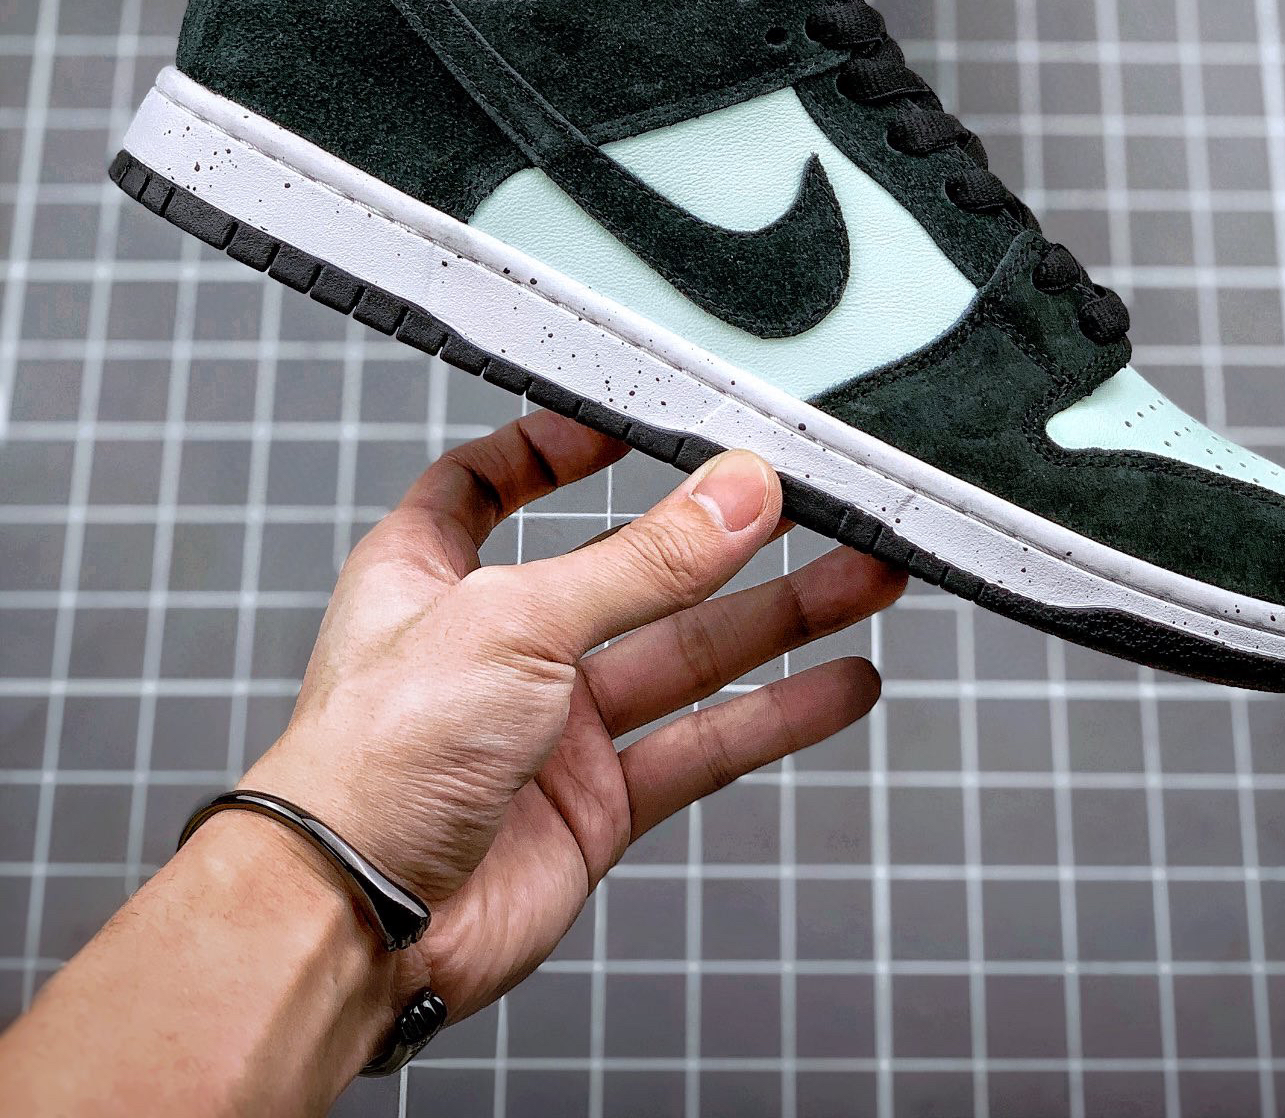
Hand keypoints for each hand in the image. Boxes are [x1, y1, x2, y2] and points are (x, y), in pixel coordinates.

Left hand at [240, 413, 904, 1024]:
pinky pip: (705, 744)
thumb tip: (734, 495)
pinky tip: (839, 686)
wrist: (355, 925)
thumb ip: (642, 562)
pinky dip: (778, 716)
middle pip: (630, 567)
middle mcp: (496, 641)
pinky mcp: (595, 802)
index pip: (495, 481)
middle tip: (815, 503)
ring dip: (779, 618)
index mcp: (434, 571)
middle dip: (725, 536)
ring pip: (686, 653)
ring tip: (867, 578)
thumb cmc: (371, 763)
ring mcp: (550, 725)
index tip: (639, 421)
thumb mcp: (516, 620)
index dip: (560, 446)